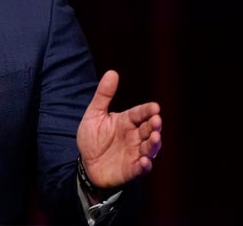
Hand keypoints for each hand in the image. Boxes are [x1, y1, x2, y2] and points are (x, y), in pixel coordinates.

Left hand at [76, 70, 161, 189]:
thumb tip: (112, 72)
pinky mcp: (132, 169)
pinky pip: (141, 168)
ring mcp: (135, 153)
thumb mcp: (94, 114)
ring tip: (154, 137)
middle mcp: (134, 136)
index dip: (148, 110)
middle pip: (148, 129)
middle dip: (154, 125)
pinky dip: (145, 165)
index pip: (140, 114)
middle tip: (156, 120)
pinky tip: (144, 161)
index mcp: (127, 121)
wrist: (86, 164)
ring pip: (149, 148)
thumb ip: (103, 95)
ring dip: (153, 143)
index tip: (155, 107)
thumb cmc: (92, 138)